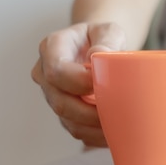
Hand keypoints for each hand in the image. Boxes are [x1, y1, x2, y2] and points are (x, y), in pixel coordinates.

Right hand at [31, 22, 125, 146]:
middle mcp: (45, 73)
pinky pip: (76, 130)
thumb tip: (100, 55)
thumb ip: (106, 39)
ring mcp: (52, 95)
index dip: (79, 82)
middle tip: (117, 112)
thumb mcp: (108, 30)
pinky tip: (115, 132)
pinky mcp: (64, 113)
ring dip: (94, 128)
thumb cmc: (103, 38)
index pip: (57, 71)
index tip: (103, 84)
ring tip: (120, 125)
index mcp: (52, 48)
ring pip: (67, 121)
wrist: (99, 48)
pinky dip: (96, 135)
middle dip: (89, 112)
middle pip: (60, 102)